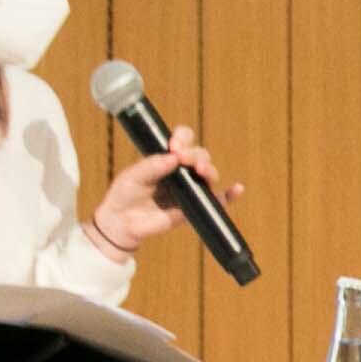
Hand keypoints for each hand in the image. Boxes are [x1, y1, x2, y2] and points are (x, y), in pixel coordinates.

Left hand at [95, 129, 234, 257]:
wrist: (123, 223)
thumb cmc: (125, 194)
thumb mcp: (132, 176)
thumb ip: (151, 166)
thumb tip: (173, 158)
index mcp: (167, 157)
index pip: (183, 140)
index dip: (183, 139)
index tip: (175, 147)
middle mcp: (182, 170)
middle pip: (200, 155)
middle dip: (196, 155)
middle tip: (185, 160)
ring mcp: (191, 188)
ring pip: (209, 174)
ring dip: (209, 170)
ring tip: (202, 171)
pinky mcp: (196, 207)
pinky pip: (218, 201)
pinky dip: (230, 195)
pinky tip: (237, 188)